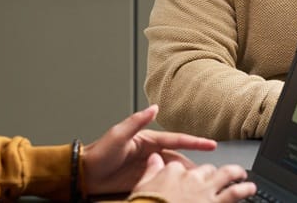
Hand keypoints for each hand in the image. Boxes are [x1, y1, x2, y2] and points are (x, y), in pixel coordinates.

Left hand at [81, 104, 219, 195]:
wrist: (86, 173)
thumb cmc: (99, 153)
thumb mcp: (118, 134)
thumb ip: (136, 121)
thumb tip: (154, 107)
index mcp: (147, 139)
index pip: (176, 140)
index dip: (194, 142)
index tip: (211, 144)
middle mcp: (150, 152)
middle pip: (178, 157)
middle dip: (194, 162)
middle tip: (210, 170)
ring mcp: (147, 167)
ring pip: (172, 170)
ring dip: (185, 175)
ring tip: (199, 181)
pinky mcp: (142, 179)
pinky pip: (162, 181)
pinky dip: (173, 184)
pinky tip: (181, 188)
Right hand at [132, 153, 255, 202]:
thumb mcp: (141, 186)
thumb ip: (151, 171)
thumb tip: (154, 158)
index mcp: (173, 171)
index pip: (182, 167)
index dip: (186, 174)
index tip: (188, 179)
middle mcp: (192, 177)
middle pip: (207, 169)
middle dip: (214, 173)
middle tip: (221, 176)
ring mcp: (205, 189)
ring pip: (227, 175)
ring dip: (237, 174)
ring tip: (244, 177)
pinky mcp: (214, 202)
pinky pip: (235, 193)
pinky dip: (245, 189)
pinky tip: (250, 189)